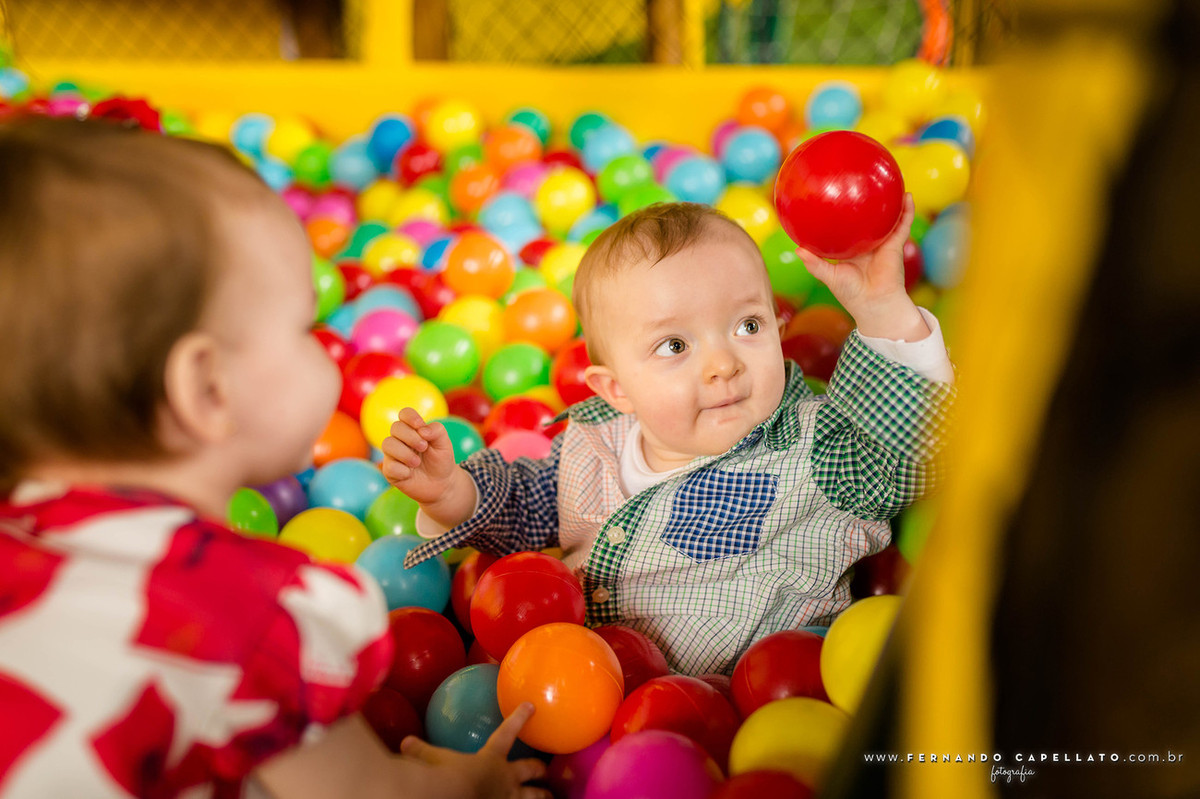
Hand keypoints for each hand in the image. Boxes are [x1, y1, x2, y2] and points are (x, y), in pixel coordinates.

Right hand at [381, 408, 458, 505]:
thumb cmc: (441, 460)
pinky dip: (401, 470)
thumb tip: (422, 430)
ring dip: (404, 453)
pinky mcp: (390, 471)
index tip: (420, 425)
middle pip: (395, 427)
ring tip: (417, 462)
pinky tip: (410, 474)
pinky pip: (389, 466)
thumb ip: (436, 431)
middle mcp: (400, 439)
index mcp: (413, 429)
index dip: (410, 417)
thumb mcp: (444, 444)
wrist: (442, 484)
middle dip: (410, 436)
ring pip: (387, 444)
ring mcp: (393, 455)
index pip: (404, 414)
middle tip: (424, 447)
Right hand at [399, 703, 548, 798]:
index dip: (520, 717)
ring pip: (537, 796)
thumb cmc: (445, 778)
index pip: (508, 730)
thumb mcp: (432, 761)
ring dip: (544, 795)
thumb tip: (405, 742)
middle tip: (545, 769)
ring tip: (549, 796)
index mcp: (492, 757)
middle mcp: (508, 777)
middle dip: (540, 768)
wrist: (455, 797)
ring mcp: (512, 798)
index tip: (531, 706)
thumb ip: (421, 751)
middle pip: (532, 768)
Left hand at [795, 193, 929, 340]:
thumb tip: (797, 249)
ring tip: (888, 181)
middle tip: (859, 183)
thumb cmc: (851, 293)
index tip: (833, 198)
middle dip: (865, 202)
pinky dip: (907, 211)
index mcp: (851, 250)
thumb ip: (814, 263)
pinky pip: (902, 225)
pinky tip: (907, 196)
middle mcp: (867, 244)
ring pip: (887, 218)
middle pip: (866, 219)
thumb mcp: (829, 276)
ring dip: (890, 201)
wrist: (874, 304)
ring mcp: (882, 243)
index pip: (845, 228)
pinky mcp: (895, 244)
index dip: (840, 215)